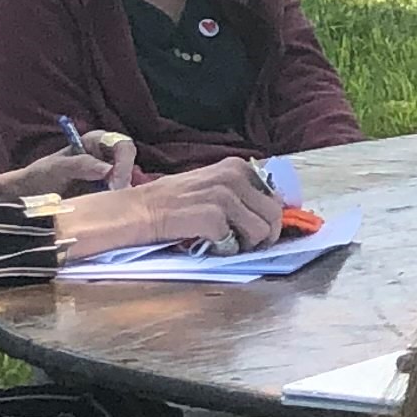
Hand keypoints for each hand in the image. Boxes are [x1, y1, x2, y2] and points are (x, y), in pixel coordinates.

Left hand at [0, 129, 136, 204]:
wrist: (24, 199)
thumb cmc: (38, 178)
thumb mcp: (55, 168)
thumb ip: (80, 164)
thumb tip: (108, 170)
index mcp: (95, 143)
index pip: (122, 145)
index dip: (124, 161)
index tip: (115, 181)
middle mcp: (105, 158)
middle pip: (129, 163)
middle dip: (125, 178)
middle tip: (114, 195)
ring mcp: (107, 178)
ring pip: (129, 181)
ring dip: (124, 192)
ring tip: (110, 206)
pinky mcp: (106, 197)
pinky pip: (122, 198)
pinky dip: (120, 204)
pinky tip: (110, 211)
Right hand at [54, 160, 281, 262]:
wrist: (141, 210)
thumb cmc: (176, 202)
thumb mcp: (213, 184)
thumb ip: (241, 193)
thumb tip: (272, 213)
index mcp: (238, 167)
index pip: (275, 196)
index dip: (270, 218)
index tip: (260, 230)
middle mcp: (234, 177)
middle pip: (275, 214)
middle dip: (266, 235)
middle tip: (248, 244)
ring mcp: (224, 197)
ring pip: (262, 231)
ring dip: (247, 244)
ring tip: (227, 243)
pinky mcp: (213, 218)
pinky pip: (235, 243)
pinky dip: (224, 249)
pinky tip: (208, 244)